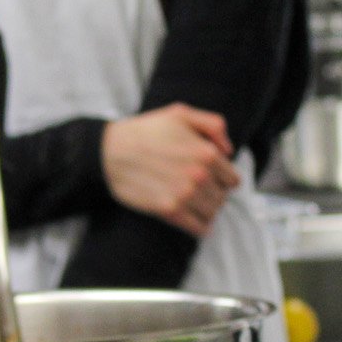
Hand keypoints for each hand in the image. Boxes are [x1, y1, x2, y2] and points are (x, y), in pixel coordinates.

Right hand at [101, 103, 240, 238]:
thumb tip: (228, 150)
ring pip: (212, 213)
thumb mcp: (181, 113)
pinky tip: (193, 221)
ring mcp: (185, 194)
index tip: (211, 179)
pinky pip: (199, 228)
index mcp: (206, 152)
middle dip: (214, 195)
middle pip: (222, 197)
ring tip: (193, 204)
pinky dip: (200, 227)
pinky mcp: (170, 211)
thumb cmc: (145, 131)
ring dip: (206, 211)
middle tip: (199, 191)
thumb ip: (213, 125)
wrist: (110, 151)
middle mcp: (199, 175)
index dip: (223, 178)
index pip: (232, 178)